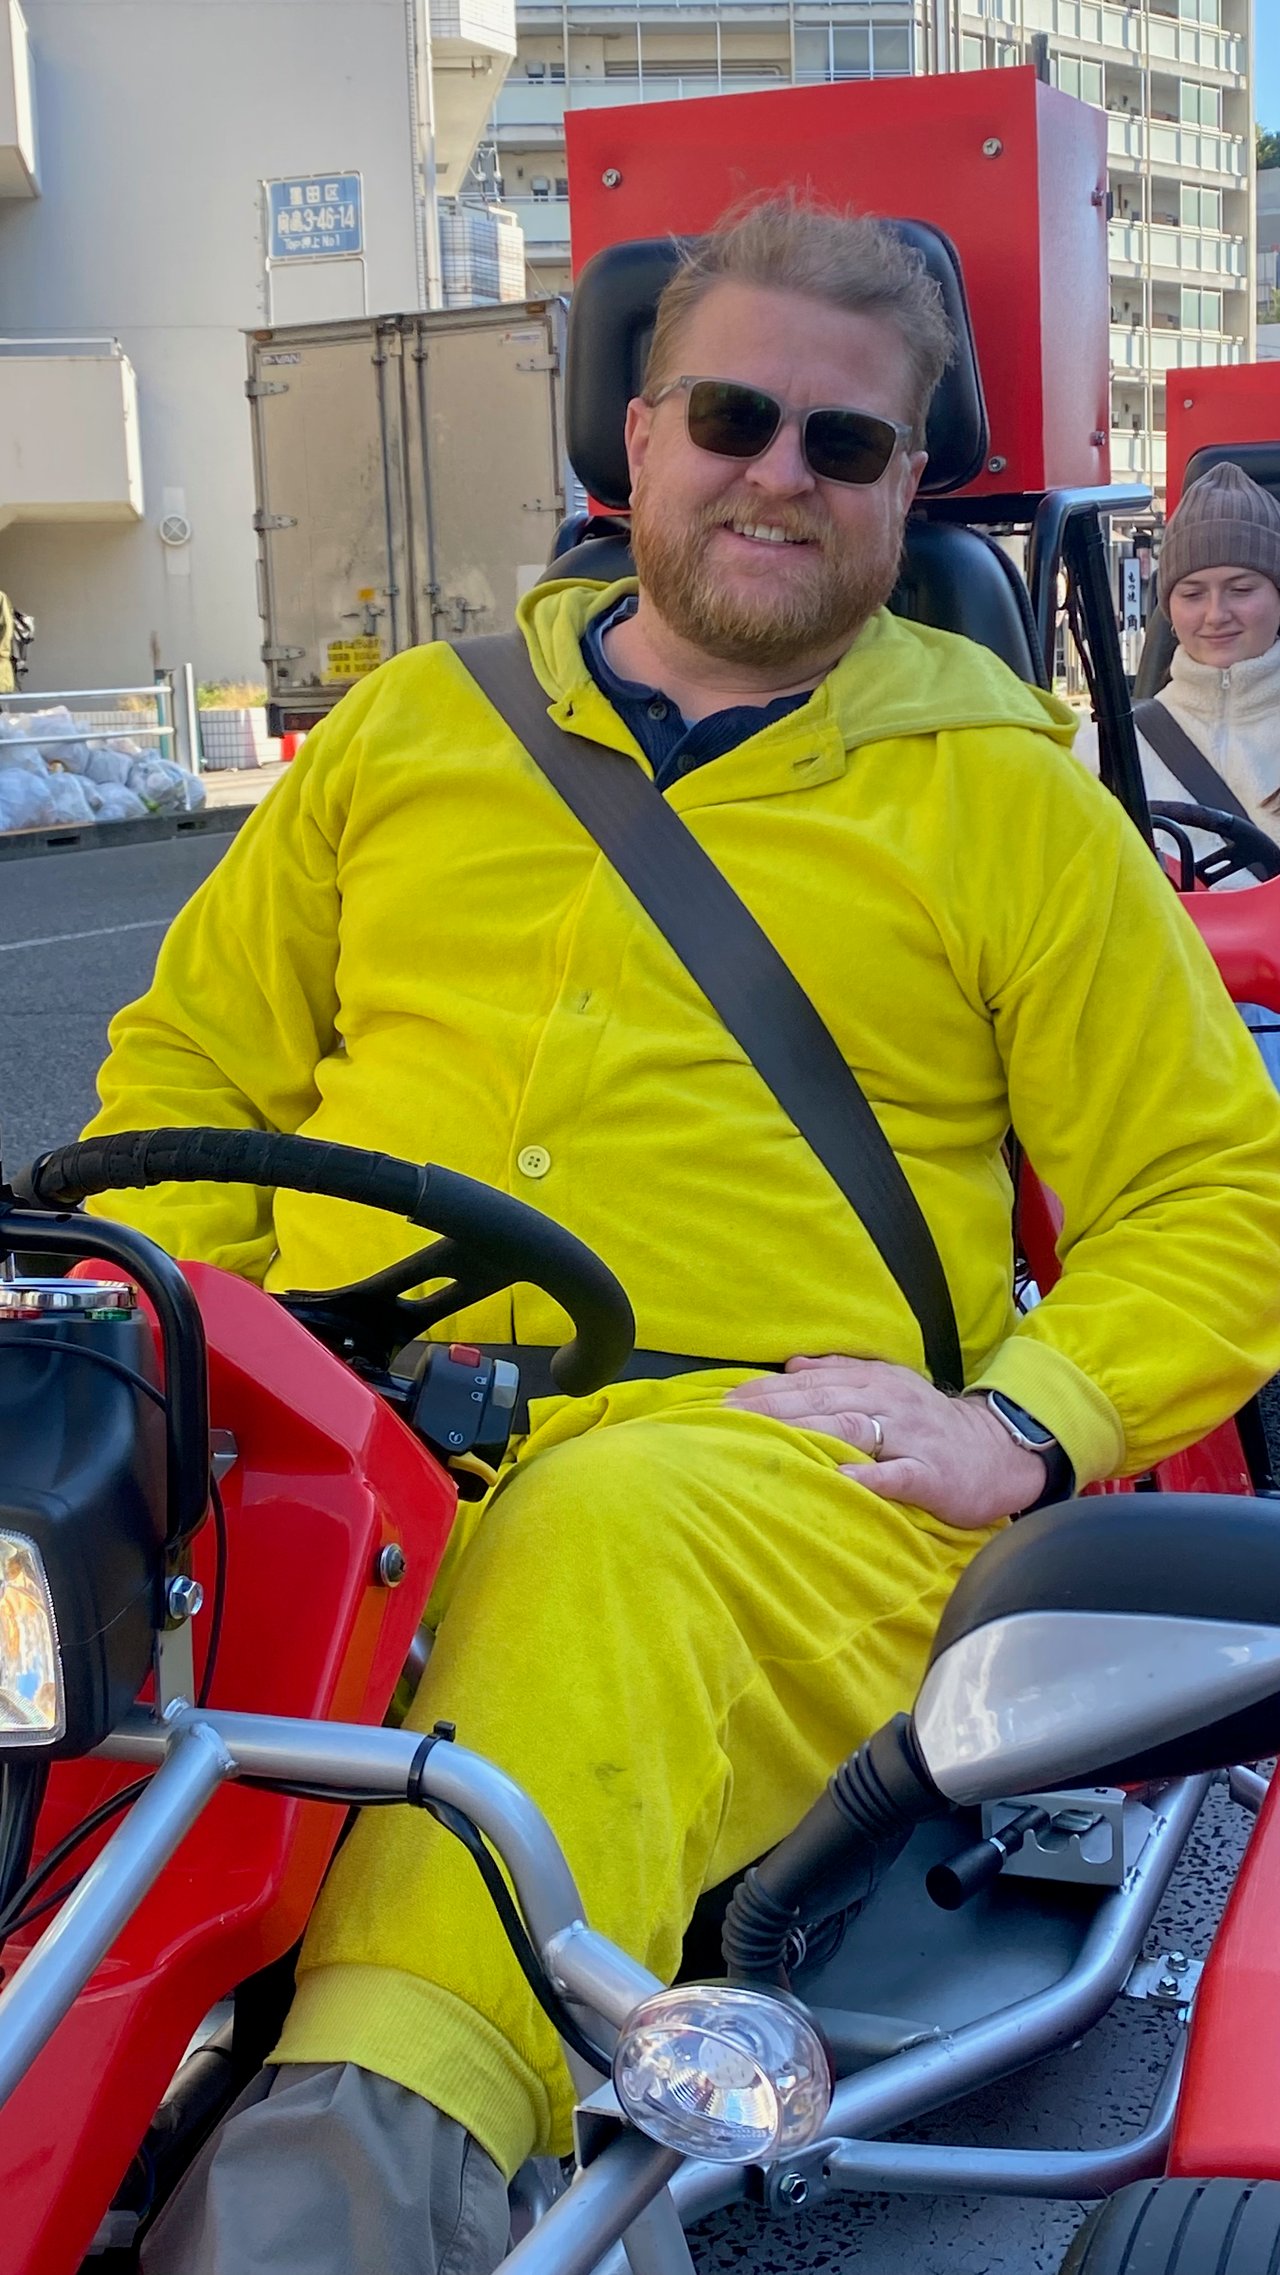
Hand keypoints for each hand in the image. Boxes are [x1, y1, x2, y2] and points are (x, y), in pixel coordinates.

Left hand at [724, 1356, 1046, 1528]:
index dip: (767, 1390)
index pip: (812, 1382)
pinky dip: (868, 1476)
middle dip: (774, 1408)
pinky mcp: (931, 1473)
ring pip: (855, 1429)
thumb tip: (792, 1364)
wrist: (999, 1451)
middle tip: (728, 1419)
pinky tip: (838, 1479)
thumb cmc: (931, 1423)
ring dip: (809, 1433)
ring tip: (768, 1441)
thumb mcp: (889, 1385)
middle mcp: (890, 1402)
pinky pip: (897, 1475)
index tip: (725, 1400)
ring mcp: (911, 1437)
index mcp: (875, 1381)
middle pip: (825, 1401)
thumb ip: (841, 1372)